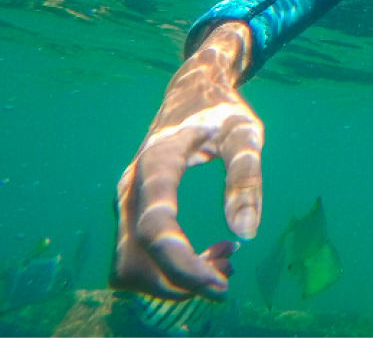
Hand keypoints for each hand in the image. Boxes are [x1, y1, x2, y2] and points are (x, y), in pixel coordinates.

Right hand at [111, 21, 262, 298]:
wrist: (191, 89)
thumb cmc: (221, 110)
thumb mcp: (244, 133)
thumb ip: (245, 177)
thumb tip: (246, 233)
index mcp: (155, 165)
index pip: (154, 231)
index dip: (181, 266)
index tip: (221, 284)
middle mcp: (130, 189)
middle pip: (134, 261)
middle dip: (179, 281)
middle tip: (229, 269)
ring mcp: (126, 203)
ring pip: (131, 266)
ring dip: (174, 278)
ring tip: (225, 258)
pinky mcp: (132, 211)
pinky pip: (138, 256)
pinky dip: (170, 268)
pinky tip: (211, 252)